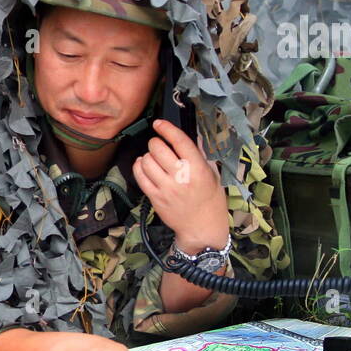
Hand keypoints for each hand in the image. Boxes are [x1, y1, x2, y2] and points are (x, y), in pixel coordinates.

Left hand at [132, 118, 229, 250]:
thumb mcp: (211, 174)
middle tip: (158, 146)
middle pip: (158, 148)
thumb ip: (199, 154)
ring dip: (147, 156)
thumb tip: (189, 135)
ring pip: (146, 161)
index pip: (180, 141)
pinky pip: (140, 176)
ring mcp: (166, 188)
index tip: (159, 124)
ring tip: (153, 159)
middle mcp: (181, 176)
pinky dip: (139, 167)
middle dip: (155, 143)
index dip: (167, 128)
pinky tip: (144, 166)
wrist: (201, 226)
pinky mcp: (155, 197)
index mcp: (198, 168)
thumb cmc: (209, 199)